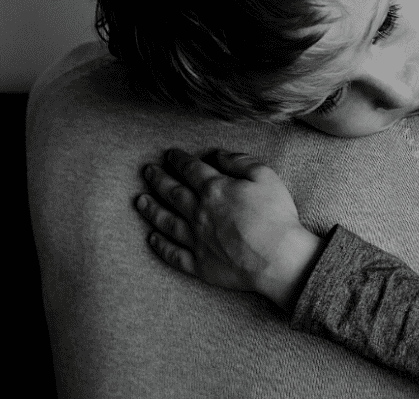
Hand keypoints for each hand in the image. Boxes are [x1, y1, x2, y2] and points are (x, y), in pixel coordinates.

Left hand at [135, 148, 322, 311]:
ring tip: (140, 201)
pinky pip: (173, 254)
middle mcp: (198, 212)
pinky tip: (152, 239)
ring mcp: (196, 240)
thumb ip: (239, 161)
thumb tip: (217, 154)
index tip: (169, 155)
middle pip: (172, 192)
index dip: (178, 160)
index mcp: (214, 189)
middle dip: (158, 180)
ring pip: (166, 222)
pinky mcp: (199, 264)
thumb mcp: (264, 176)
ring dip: (151, 210)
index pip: (190, 169)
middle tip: (147, 171)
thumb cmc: (276, 215)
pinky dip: (160, 246)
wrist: (278, 258)